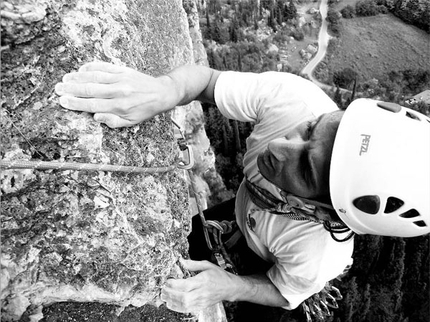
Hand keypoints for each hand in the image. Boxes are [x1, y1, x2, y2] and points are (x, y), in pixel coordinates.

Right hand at [55, 62, 176, 127]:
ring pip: (94, 77)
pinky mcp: (123, 70)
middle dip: (71, 89)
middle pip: (90, 90)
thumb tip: (95, 116)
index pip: (92, 105)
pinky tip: (81, 69)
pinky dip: (91, 67)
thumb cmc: (144, 110)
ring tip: (65, 79)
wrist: (161, 93)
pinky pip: (104, 67)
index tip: (62, 101)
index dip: (75, 103)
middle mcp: (119, 92)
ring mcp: (120, 79)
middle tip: (57, 89)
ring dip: (78, 78)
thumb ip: (113, 122)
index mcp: (119, 107)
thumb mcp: (131, 122)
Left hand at [161, 259, 236, 312]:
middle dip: (171, 295)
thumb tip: (181, 261)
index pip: (186, 285)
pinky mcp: (202, 306)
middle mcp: (202, 292)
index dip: (174, 284)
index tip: (167, 281)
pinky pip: (188, 310)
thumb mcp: (207, 265)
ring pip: (185, 305)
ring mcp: (202, 301)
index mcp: (203, 280)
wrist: (230, 287)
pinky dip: (178, 308)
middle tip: (163, 290)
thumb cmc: (219, 276)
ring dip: (172, 302)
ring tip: (165, 297)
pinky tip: (171, 304)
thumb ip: (193, 264)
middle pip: (184, 297)